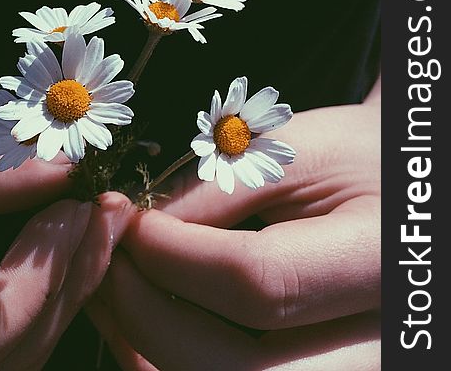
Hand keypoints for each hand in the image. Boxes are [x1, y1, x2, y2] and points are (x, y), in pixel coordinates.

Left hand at [87, 78, 380, 369]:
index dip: (172, 252)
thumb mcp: (296, 151)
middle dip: (146, 313)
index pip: (258, 282)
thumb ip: (218, 187)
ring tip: (109, 285)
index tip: (123, 219)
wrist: (396, 193)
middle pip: (237, 369)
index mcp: (379, 265)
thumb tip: (135, 225)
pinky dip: (164, 360)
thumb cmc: (352, 158)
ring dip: (144, 344)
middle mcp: (373, 346)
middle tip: (104, 259)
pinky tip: (138, 314)